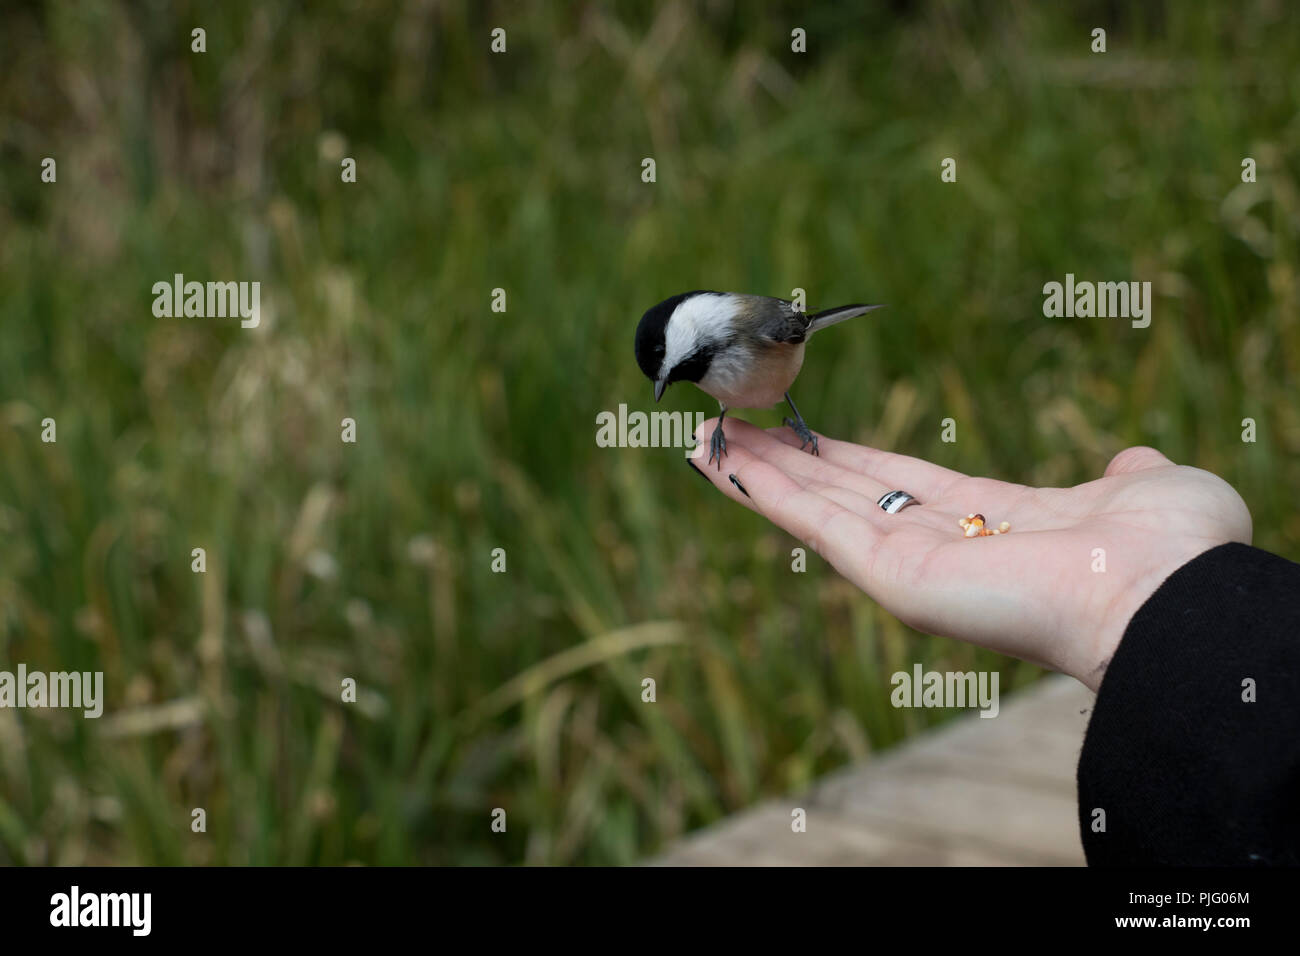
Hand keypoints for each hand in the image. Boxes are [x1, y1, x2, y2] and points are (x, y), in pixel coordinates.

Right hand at [691, 419, 1252, 689]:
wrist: (1166, 595)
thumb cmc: (1170, 550)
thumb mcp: (1148, 489)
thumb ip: (1125, 475)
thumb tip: (1128, 464)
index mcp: (988, 520)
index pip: (894, 484)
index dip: (842, 458)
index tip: (798, 434)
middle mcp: (937, 545)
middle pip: (838, 494)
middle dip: (780, 461)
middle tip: (725, 426)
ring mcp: (907, 564)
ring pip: (812, 508)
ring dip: (753, 471)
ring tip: (702, 434)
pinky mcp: (890, 576)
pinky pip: (813, 524)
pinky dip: (761, 492)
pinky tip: (720, 460)